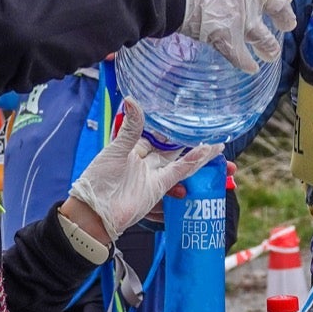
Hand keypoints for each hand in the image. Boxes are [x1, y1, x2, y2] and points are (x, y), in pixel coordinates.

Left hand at [67, 99, 222, 240]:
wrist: (94, 213)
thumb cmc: (98, 180)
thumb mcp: (115, 149)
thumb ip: (131, 127)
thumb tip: (132, 98)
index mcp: (133, 150)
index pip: (157, 136)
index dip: (172, 128)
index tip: (187, 117)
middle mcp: (146, 163)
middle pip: (173, 150)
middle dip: (191, 142)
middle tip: (210, 131)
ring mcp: (153, 176)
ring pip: (181, 162)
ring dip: (199, 155)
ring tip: (219, 145)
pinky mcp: (159, 188)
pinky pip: (179, 173)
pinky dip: (192, 163)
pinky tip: (206, 153)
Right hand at [164, 0, 297, 72]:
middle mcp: (254, 1)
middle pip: (280, 10)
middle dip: (286, 18)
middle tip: (286, 23)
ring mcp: (242, 23)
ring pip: (264, 38)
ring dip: (269, 47)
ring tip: (271, 54)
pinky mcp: (227, 40)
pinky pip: (241, 58)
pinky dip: (246, 64)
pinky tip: (250, 68)